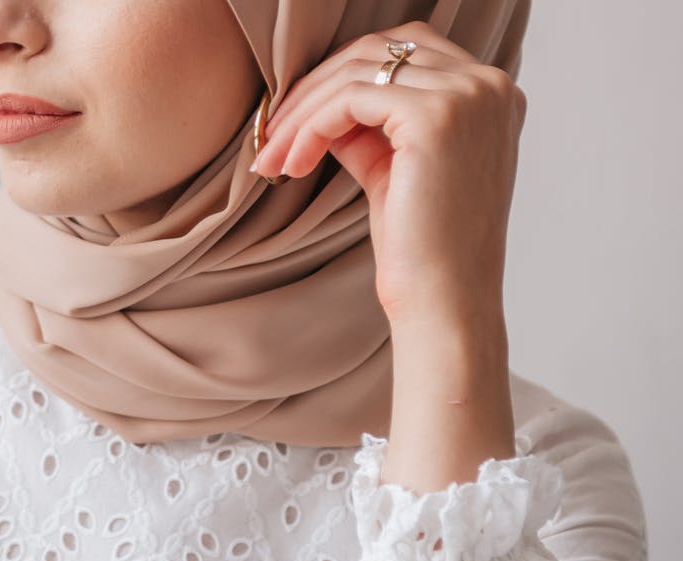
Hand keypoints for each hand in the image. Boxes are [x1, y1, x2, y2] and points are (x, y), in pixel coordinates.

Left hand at [253, 20, 526, 328]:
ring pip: (358, 71)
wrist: (444, 306)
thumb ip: (370, 129)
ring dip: (303, 111)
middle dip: (316, 88)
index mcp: (491, 96)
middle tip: (273, 136)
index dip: (344, 80)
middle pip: (381, 50)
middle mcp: (488, 86)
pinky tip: (293, 163)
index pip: (407, 52)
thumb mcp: (394, 172)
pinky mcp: (435, 116)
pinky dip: (311, 126)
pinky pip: (349, 99)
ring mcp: (467, 97)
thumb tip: (320, 99)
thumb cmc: (422, 254)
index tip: (298, 122)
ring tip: (273, 157)